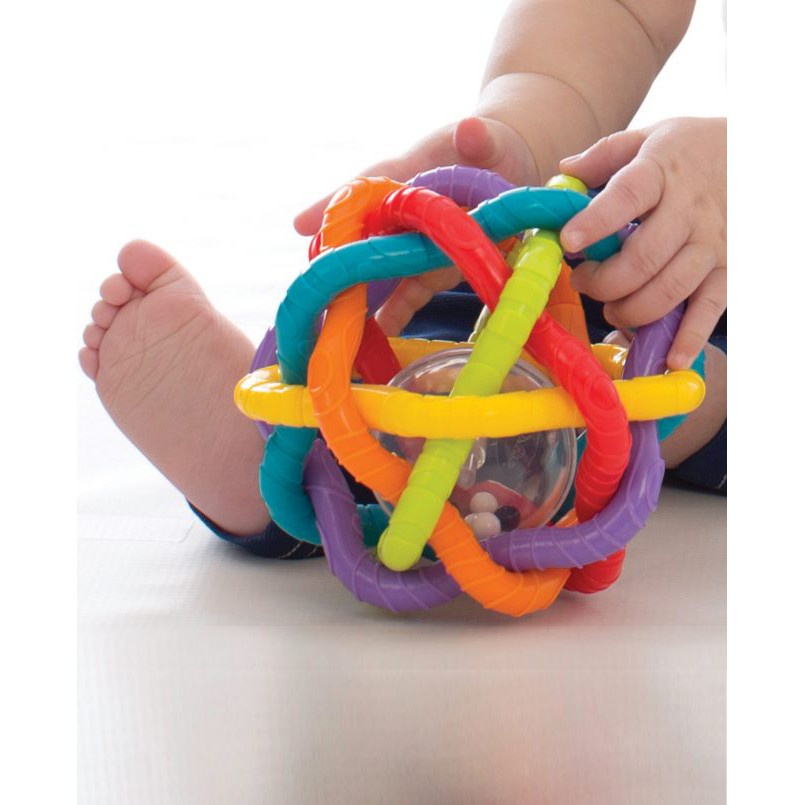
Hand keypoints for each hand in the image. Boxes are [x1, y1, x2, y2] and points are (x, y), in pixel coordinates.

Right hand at [294, 116, 537, 335]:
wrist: (510, 173)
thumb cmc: (489, 146)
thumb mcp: (486, 139)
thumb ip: (477, 139)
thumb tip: (470, 130)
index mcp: (405, 176)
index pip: (362, 189)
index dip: (330, 206)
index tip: (301, 225)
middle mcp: (402, 214)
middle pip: (361, 241)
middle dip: (340, 266)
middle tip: (316, 292)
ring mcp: (415, 245)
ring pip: (379, 272)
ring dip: (362, 297)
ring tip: (340, 325)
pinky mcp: (433, 271)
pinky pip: (409, 295)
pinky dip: (395, 314)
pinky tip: (378, 336)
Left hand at [558, 117, 725, 368]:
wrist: (758, 155)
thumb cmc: (689, 151)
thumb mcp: (648, 137)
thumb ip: (603, 156)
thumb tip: (562, 174)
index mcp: (661, 172)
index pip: (628, 196)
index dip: (596, 221)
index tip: (569, 240)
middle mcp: (689, 211)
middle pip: (643, 258)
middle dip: (603, 282)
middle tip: (583, 282)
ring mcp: (711, 244)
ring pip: (670, 289)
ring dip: (631, 310)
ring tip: (612, 310)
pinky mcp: (728, 271)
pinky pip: (710, 310)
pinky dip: (689, 338)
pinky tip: (668, 359)